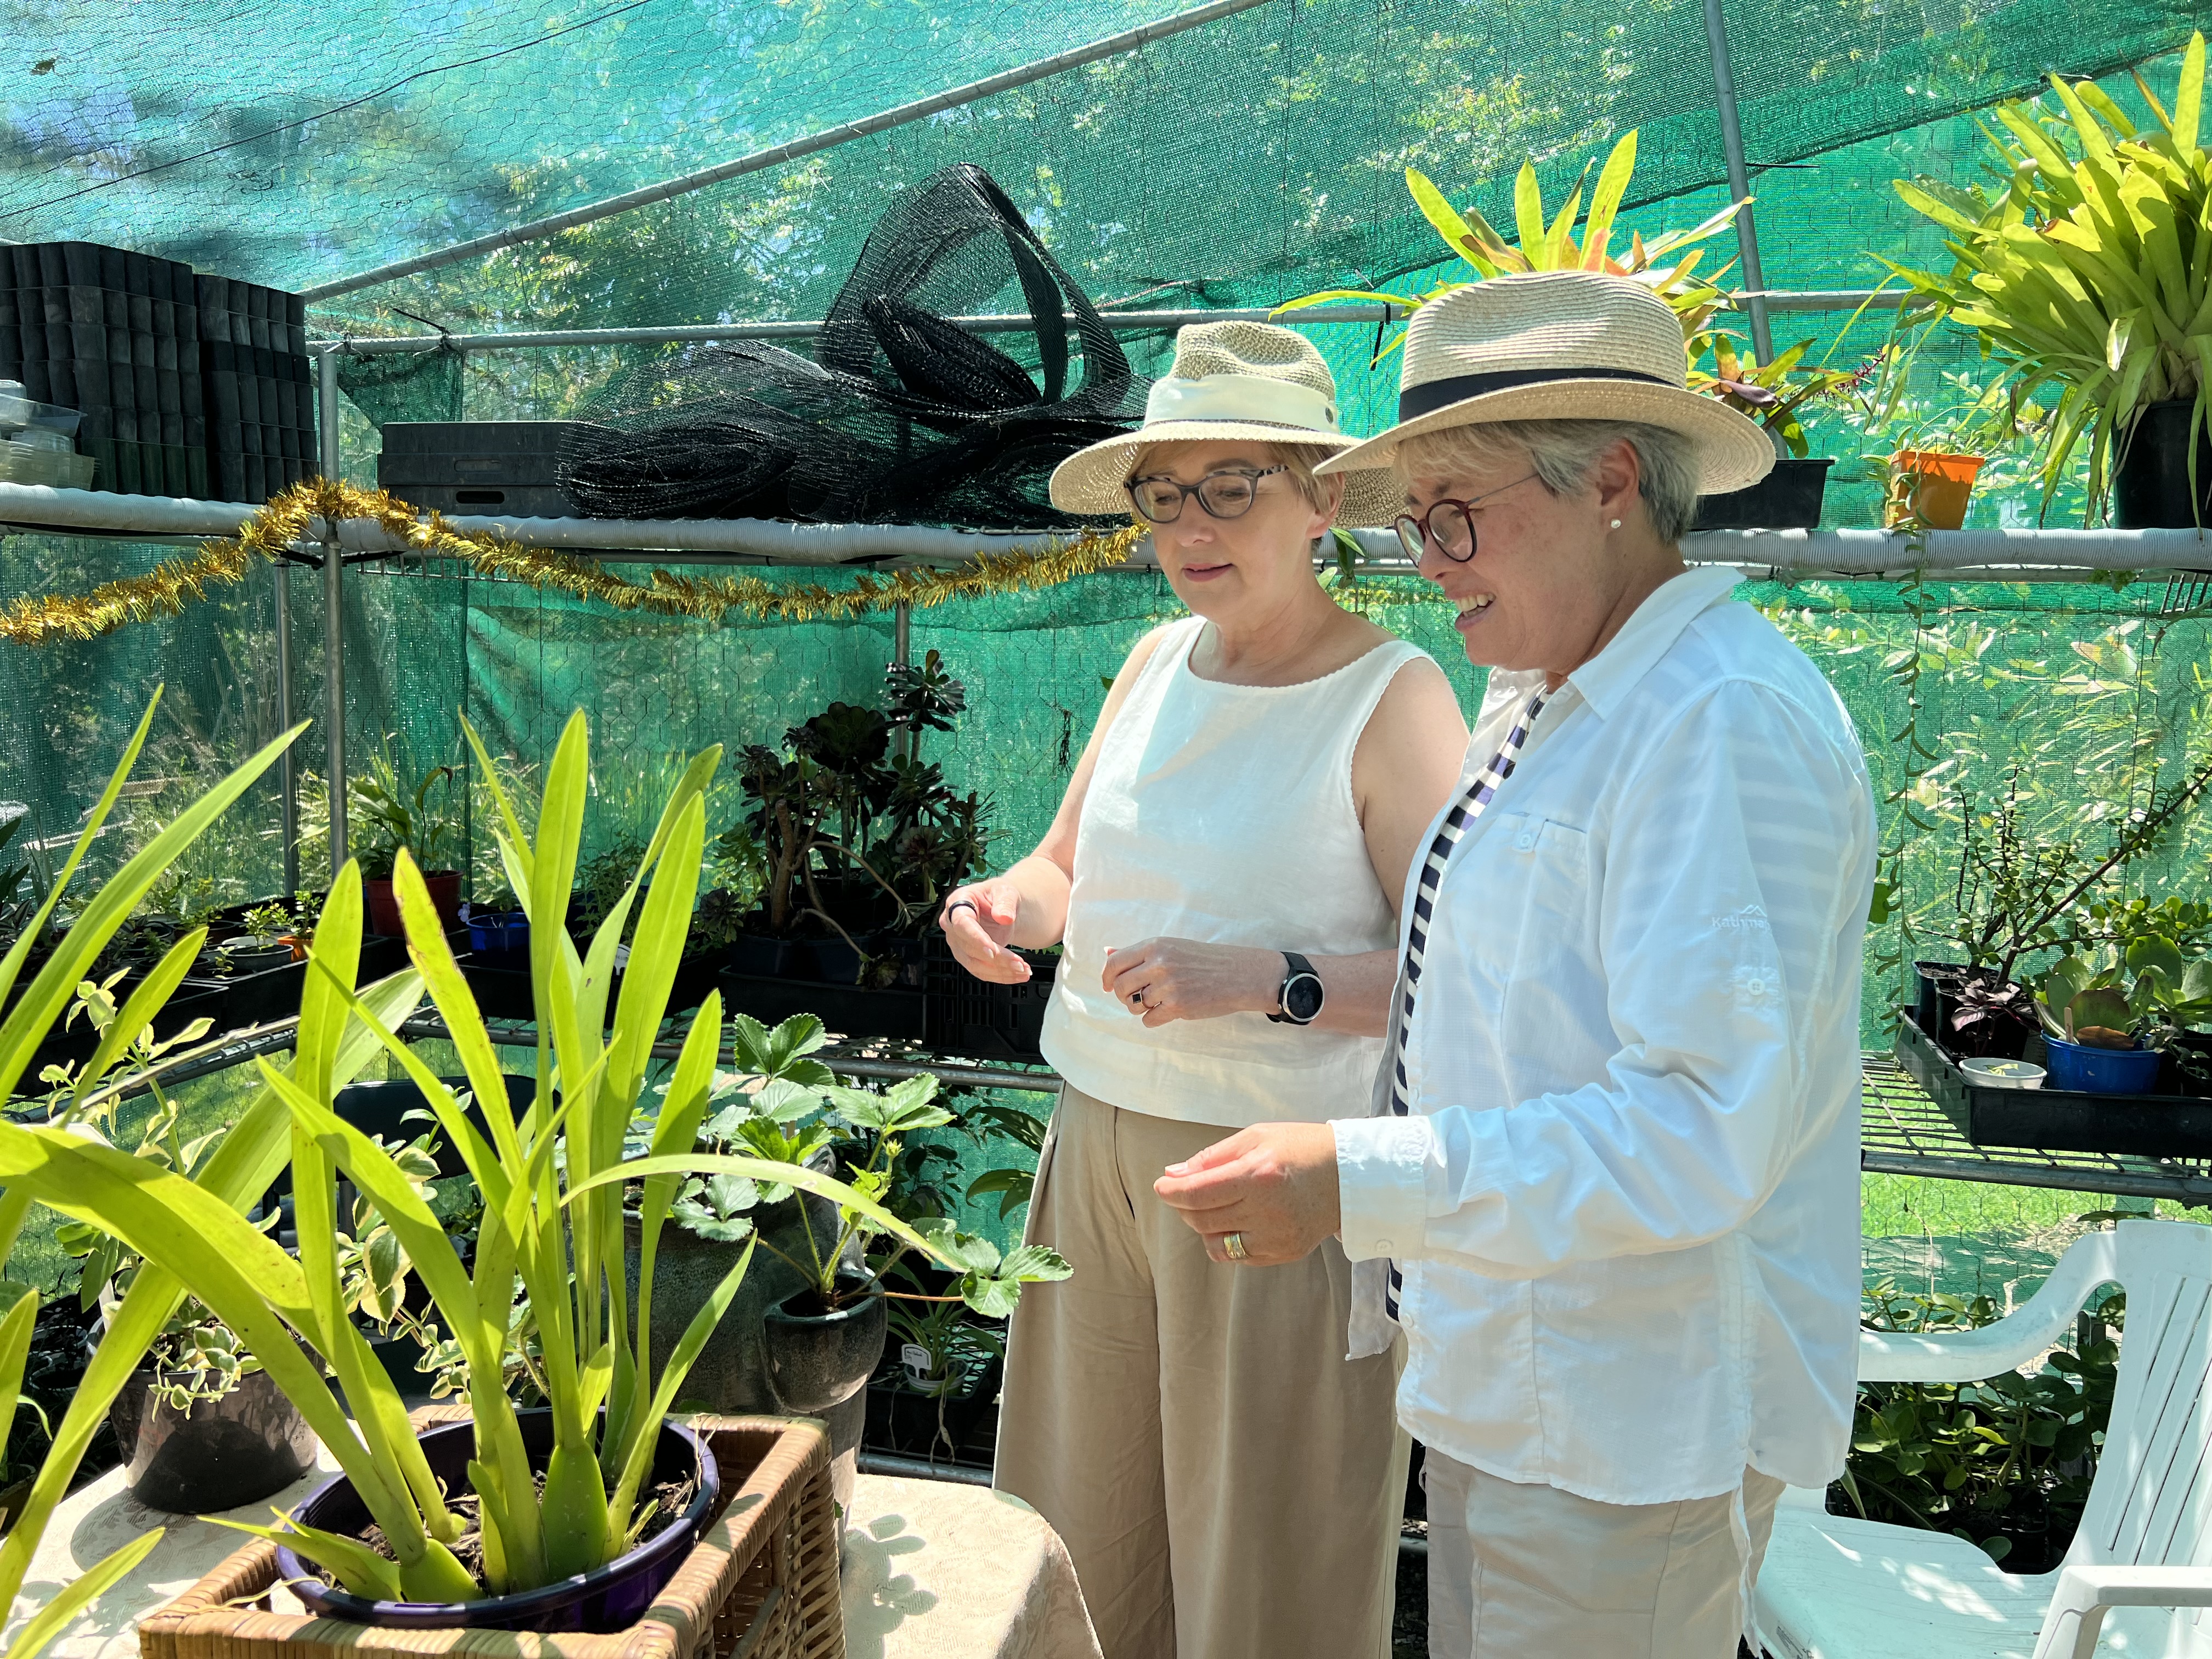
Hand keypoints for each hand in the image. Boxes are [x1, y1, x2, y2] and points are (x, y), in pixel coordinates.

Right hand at [939, 879, 1030, 983]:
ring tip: (1024, 970)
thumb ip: (1005, 902)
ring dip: (1001, 971)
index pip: (962, 924)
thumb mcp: (1006, 891)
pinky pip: (982, 972)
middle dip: (997, 958)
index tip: (992, 951)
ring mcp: (959, 944)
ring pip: (975, 965)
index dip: (976, 938)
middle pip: (970, 948)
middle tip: (1019, 963)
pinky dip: (1001, 976)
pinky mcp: (968, 958)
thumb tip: (1004, 917)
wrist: (1003, 909)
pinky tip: (1018, 974)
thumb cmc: (999, 896)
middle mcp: (953, 926)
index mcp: (957, 903)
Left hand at [1101, 937, 1279, 1026]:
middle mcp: (1158, 964)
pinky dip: (1155, 1019)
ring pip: (1133, 1006)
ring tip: (1160, 1001)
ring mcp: (1168, 986)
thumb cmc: (1205, 960)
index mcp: (1155, 946)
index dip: (1106, 978)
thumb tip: (1106, 952)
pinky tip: (1169, 1010)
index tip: (1108, 986)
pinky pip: (1149, 1020)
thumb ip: (1139, 953)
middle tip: (1137, 997)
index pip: (1114, 963)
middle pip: (1119, 987)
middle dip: (1123, 996)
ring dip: (1141, 1008)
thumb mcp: (1172, 947)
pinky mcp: (1177, 1006)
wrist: (1240, 974)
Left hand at [1153, 1123, 1341, 1264]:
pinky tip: (1238, 1219)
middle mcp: (1266, 1211)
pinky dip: (1227, 1240)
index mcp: (1258, 1175)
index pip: (1197, 1193)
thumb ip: (1212, 1157)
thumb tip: (1173, 1174)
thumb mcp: (1255, 1137)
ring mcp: (1277, 1237)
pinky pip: (1238, 1255)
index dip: (1171, 1192)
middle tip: (1189, 1190)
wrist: (1350, 1175)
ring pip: (1215, 1243)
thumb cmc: (1300, 1147)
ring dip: (1204, 1225)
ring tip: (1215, 1205)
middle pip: (1201, 1219)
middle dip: (1185, 1205)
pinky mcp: (1284, 1253)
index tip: (1161, 1186)